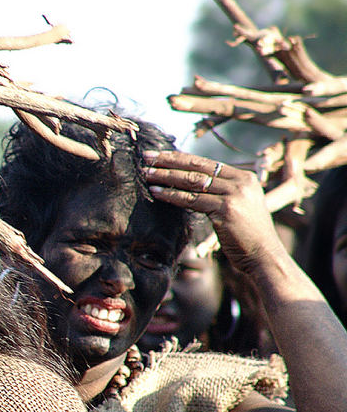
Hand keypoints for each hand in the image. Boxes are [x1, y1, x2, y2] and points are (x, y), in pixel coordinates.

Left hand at [142, 150, 286, 274]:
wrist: (264, 256)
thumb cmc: (247, 236)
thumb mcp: (238, 207)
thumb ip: (221, 193)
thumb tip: (191, 184)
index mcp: (244, 178)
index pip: (205, 163)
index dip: (180, 157)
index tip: (159, 155)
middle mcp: (241, 182)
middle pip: (197, 167)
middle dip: (168, 161)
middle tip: (146, 157)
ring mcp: (235, 195)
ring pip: (192, 182)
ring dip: (166, 176)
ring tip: (145, 174)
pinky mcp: (227, 210)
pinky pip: (192, 200)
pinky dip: (172, 195)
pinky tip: (156, 192)